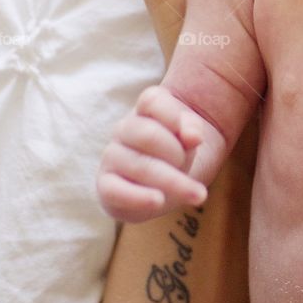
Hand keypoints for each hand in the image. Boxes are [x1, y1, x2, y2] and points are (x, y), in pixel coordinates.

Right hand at [97, 86, 210, 223]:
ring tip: (197, 194)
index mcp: (144, 108)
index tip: (194, 137)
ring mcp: (112, 156)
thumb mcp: (191, 135)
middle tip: (188, 165)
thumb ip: (193, 128)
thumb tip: (193, 137)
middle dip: (176, 154)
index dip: (174, 117)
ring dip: (173, 182)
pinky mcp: (106, 186)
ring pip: (140, 166)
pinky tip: (159, 202)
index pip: (152, 101)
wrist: (165, 180)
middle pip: (148, 136)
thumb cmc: (178, 149)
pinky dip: (139, 198)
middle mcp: (124, 128)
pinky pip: (115, 191)